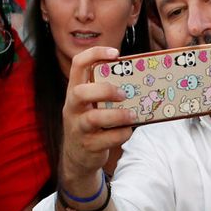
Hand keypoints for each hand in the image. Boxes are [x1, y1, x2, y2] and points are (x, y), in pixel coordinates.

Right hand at [59, 47, 136, 190]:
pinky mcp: (88, 145)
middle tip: (124, 94)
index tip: (115, 53)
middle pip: (80, 92)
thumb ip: (104, 91)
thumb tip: (137, 76)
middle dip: (105, 90)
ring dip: (117, 115)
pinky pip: (107, 139)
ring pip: (94, 118)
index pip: (78, 64)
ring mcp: (78, 127)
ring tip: (132, 115)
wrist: (77, 157)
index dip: (95, 54)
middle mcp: (73, 107)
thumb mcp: (89, 104)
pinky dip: (121, 134)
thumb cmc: (90, 123)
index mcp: (75, 91)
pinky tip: (128, 131)